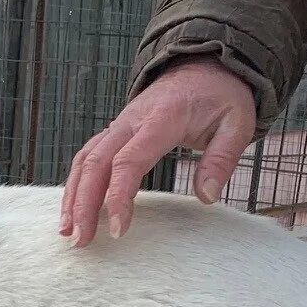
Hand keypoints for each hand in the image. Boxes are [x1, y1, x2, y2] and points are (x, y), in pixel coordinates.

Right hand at [60, 58, 257, 246]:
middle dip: (84, 203)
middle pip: (96, 163)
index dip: (119, 196)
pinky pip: (88, 157)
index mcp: (162, 118)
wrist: (203, 65)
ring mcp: (119, 125)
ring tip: (69, 231)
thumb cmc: (220, 96)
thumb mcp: (237, 123)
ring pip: (85, 160)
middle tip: (81, 240)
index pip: (129, 160)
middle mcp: (132, 120)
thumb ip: (222, 159)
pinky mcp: (115, 132)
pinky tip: (74, 210)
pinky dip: (77, 184)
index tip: (118, 230)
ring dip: (73, 196)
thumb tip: (207, 197)